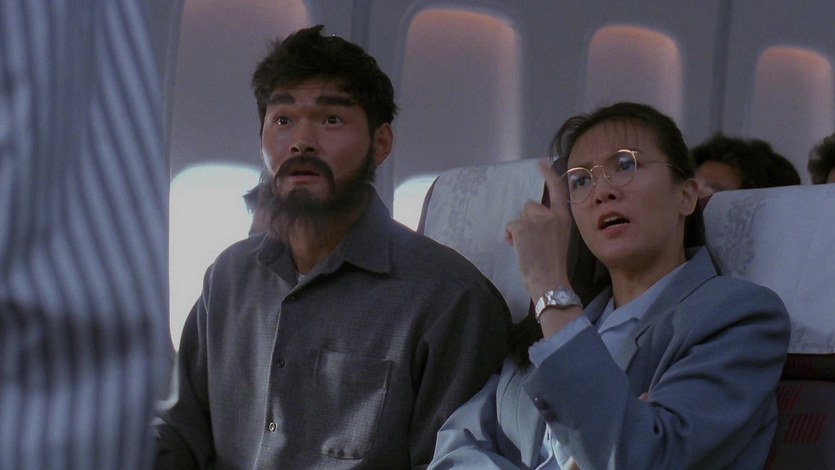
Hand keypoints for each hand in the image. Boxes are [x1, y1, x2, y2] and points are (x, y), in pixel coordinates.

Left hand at [505, 159, 573, 299]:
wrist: (550, 280)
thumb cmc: (554, 265)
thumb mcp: (558, 239)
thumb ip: (549, 226)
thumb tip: (530, 221)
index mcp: (564, 218)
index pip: (557, 189)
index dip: (548, 174)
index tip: (541, 163)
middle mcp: (552, 215)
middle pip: (530, 206)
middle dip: (527, 220)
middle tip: (532, 242)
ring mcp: (537, 219)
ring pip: (519, 216)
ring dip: (518, 229)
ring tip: (526, 247)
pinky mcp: (522, 226)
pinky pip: (510, 226)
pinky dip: (511, 237)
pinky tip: (518, 249)